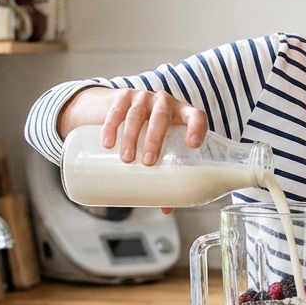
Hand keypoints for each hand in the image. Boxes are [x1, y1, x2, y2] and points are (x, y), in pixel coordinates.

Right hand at [99, 89, 207, 213]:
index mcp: (181, 115)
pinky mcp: (121, 96)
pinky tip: (108, 143)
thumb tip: (166, 208)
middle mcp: (164, 102)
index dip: (197, 128)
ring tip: (126, 159)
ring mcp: (142, 98)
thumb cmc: (149, 132)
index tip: (192, 145)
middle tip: (148, 162)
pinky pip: (116, 111)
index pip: (196, 116)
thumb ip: (164, 172)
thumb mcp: (160, 147)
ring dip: (131, 137)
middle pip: (162, 117)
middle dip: (155, 139)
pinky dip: (111, 127)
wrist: (121, 107)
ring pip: (137, 114)